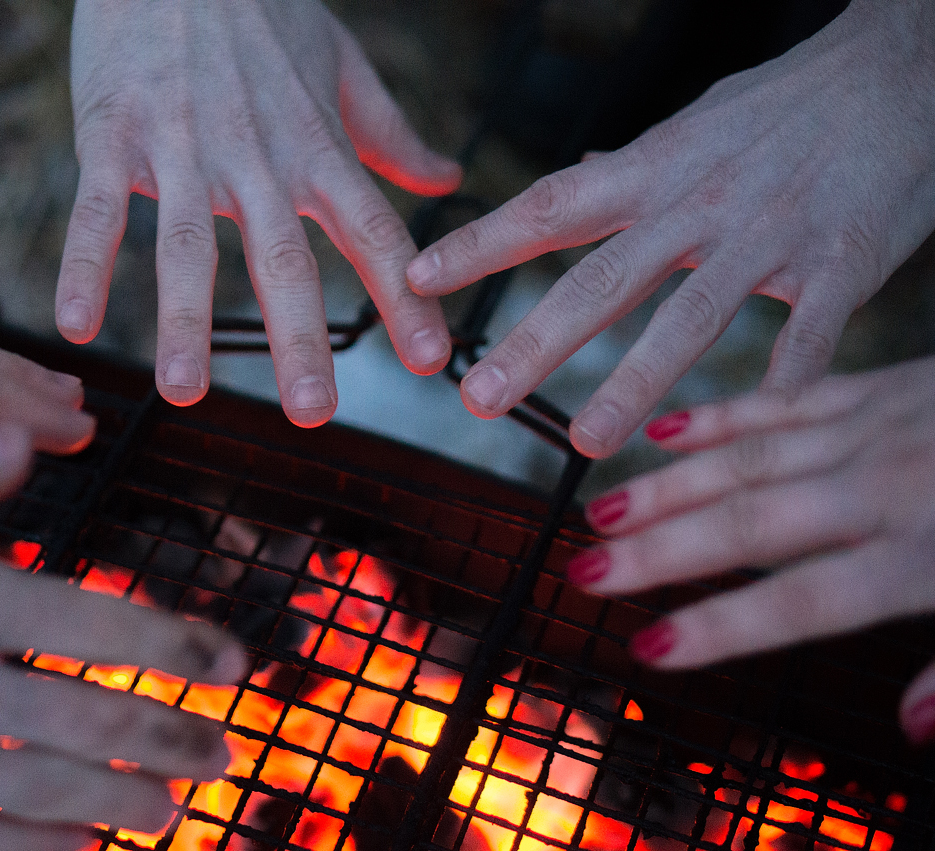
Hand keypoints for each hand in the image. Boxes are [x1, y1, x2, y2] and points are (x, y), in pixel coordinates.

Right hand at [60, 0, 461, 425]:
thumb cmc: (262, 6)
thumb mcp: (341, 64)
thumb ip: (390, 132)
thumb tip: (447, 179)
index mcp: (315, 146)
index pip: (373, 232)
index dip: (405, 298)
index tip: (430, 361)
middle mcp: (256, 158)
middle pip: (283, 259)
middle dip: (301, 338)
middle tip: (314, 412)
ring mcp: (182, 149)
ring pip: (187, 247)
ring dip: (187, 323)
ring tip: (186, 394)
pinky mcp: (113, 135)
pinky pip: (98, 212)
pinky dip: (85, 266)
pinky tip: (77, 325)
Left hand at [407, 0, 934, 456]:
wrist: (907, 65)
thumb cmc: (792, 101)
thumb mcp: (695, 124)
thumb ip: (630, 166)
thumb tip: (569, 183)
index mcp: (654, 169)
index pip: (548, 209)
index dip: (480, 245)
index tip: (414, 280)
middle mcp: (697, 204)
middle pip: (602, 280)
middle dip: (536, 343)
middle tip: (477, 399)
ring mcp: (768, 236)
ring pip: (689, 318)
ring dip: (634, 384)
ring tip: (583, 442)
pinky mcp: (843, 262)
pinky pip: (808, 336)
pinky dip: (779, 385)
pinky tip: (746, 431)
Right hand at [566, 356, 934, 744]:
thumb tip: (916, 727)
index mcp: (925, 552)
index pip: (804, 599)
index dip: (723, 626)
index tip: (650, 646)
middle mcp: (885, 485)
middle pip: (754, 524)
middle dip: (664, 552)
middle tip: (585, 573)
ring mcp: (877, 427)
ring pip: (751, 456)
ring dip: (670, 484)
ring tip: (603, 512)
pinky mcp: (880, 387)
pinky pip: (785, 398)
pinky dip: (722, 416)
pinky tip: (665, 431)